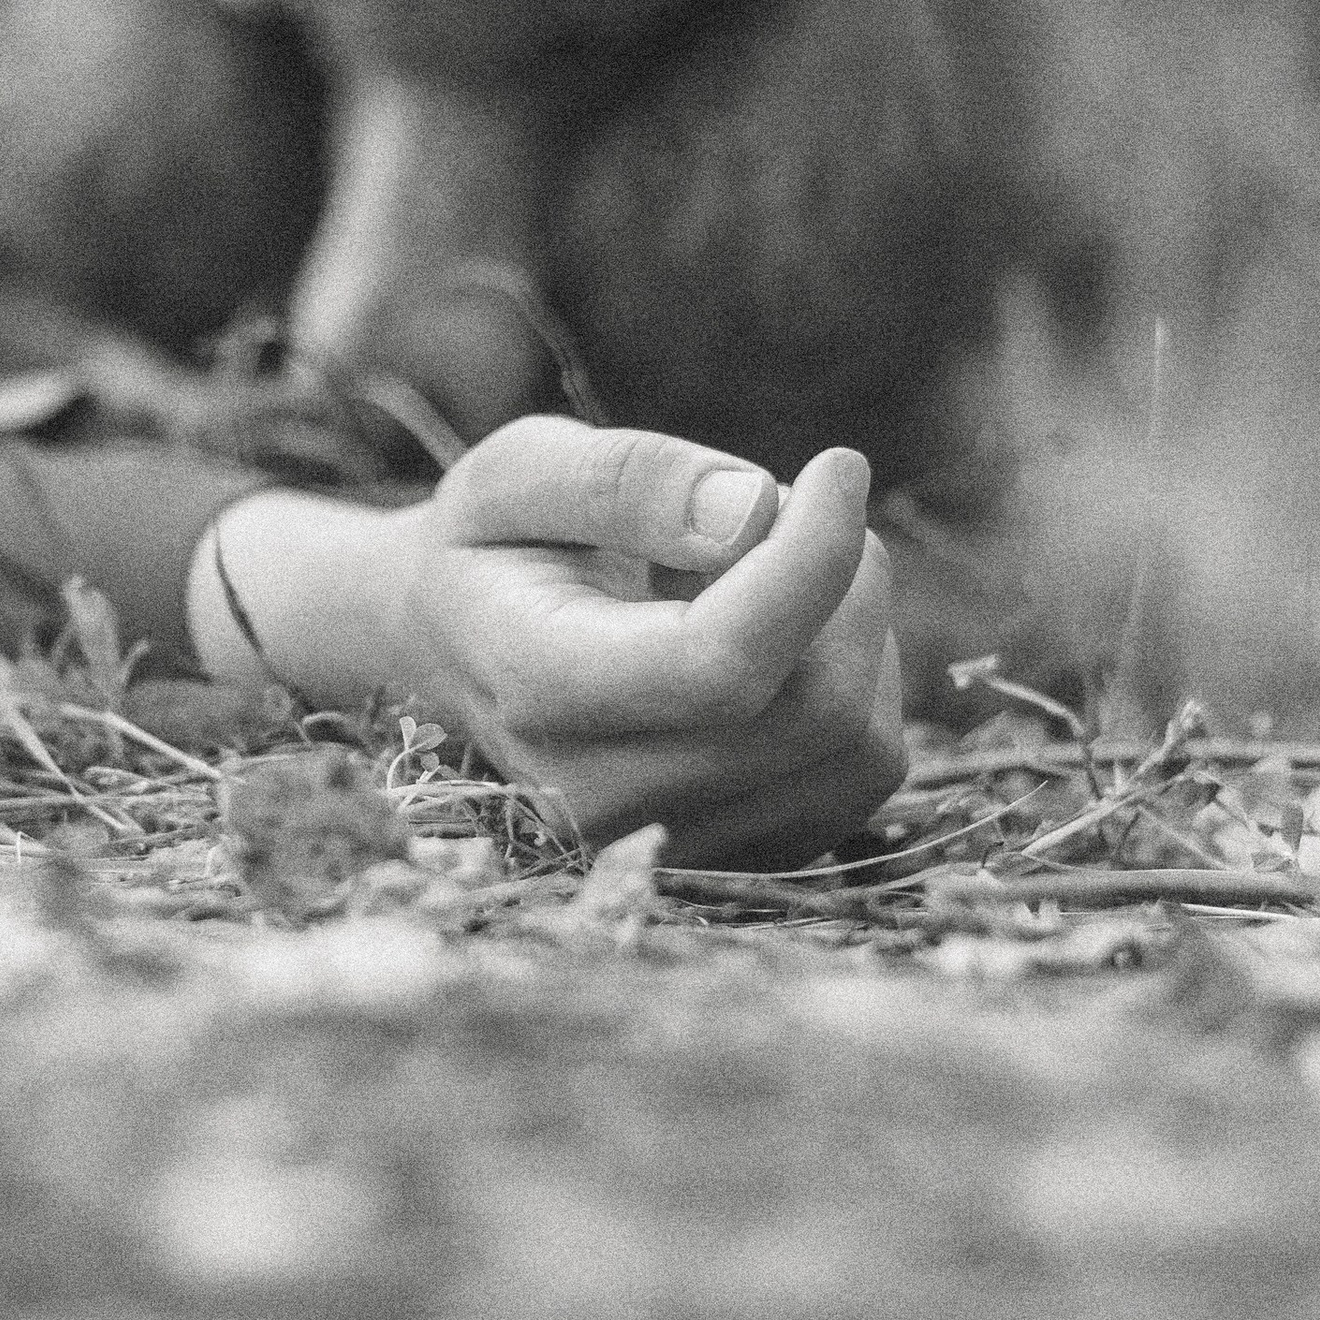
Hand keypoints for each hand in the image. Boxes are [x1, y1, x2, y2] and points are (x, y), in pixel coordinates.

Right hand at [197, 420, 905, 865]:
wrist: (453, 652)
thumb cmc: (496, 545)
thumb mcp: (524, 470)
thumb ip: (626, 479)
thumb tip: (753, 511)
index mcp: (537, 689)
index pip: (720, 662)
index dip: (809, 559)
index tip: (838, 465)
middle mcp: (600, 797)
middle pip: (812, 707)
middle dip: (839, 579)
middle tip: (786, 505)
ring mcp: (672, 844)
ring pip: (858, 744)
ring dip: (854, 630)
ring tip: (767, 572)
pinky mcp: (741, 854)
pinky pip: (865, 769)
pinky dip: (858, 683)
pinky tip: (785, 638)